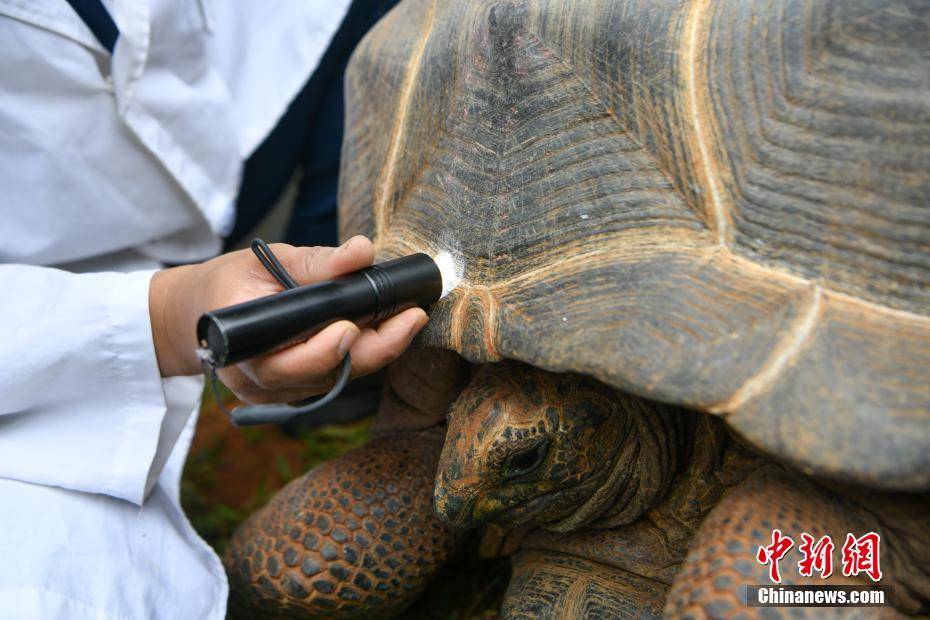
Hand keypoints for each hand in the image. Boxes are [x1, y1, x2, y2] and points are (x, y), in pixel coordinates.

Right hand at [149, 236, 427, 403]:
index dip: (323, 351)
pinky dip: (361, 358)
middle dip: (373, 350)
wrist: (198, 314)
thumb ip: (317, 261)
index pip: (285, 360)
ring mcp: (273, 393)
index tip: (354, 326)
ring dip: (375, 353)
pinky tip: (386, 333)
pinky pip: (333, 381)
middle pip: (322, 377)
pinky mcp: (291, 394)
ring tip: (407, 319)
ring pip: (334, 382)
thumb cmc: (232, 283)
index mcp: (239, 343)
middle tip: (411, 318)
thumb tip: (362, 251)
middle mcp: (255, 379)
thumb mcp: (268, 260)